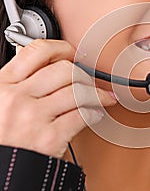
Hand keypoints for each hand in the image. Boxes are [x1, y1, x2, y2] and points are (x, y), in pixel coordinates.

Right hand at [0, 39, 116, 157]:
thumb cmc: (0, 142)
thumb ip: (15, 86)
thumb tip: (44, 70)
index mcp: (2, 85)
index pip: (37, 51)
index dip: (61, 48)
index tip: (71, 53)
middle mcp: (17, 97)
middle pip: (64, 69)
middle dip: (82, 73)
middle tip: (88, 80)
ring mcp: (33, 117)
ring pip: (78, 90)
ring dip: (95, 92)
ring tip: (99, 96)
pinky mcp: (49, 139)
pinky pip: (83, 115)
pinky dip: (95, 112)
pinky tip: (94, 114)